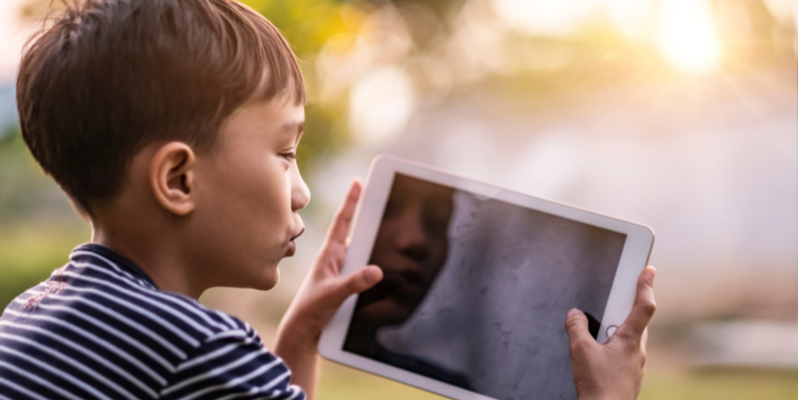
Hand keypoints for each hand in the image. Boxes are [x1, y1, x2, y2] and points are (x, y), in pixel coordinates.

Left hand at [273, 179, 382, 397]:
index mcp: (329, 254)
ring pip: (363, 252)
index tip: (357, 181)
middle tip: (385, 199)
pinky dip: (376, 266)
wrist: (302, 332)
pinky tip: (389, 269)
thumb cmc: (310, 311)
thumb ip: (354, 283)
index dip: (350, 201)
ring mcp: (342, 271)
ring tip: (393, 235)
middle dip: (369, 217)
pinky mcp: (347, 284)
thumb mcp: (333, 295)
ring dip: (375, 245)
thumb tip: (376, 270)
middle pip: (357, 233)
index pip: (342, 222)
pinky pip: (365, 269)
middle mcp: (336, 259)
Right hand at [565, 266, 655, 399]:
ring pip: (631, 339)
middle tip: (610, 304)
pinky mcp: (630, 376)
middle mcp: (638, 351)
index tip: (649, 270)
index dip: (646, 285)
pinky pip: (625, 355)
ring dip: (618, 331)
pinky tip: (600, 357)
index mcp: (630, 340)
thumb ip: (577, 327)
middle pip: (637, 321)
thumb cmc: (598, 387)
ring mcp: (636, 365)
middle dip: (625, 309)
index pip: (643, 306)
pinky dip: (615, 349)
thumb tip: (575, 314)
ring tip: (598, 336)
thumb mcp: (580, 351)